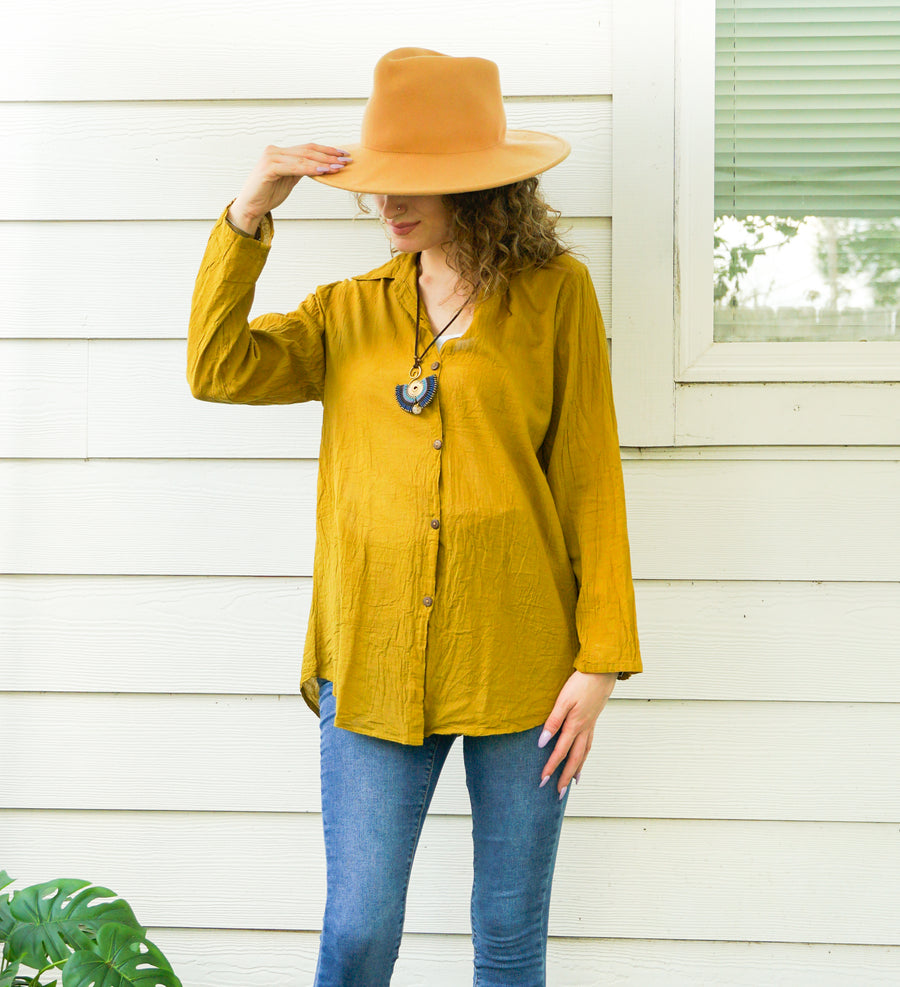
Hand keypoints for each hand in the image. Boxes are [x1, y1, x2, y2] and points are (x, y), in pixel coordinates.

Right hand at [230, 142, 352, 227]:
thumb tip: (320, 166)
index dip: (327, 151)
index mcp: (281, 152)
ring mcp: (271, 158)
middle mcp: (275, 151)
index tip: (343, 155)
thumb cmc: (268, 194)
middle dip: (329, 155)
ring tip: (338, 167)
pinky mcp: (268, 169)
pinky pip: (294, 168)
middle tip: (346, 159)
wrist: (251, 207)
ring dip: (323, 163)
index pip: (308, 148)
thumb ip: (301, 170)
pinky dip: (309, 169)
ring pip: (302, 158)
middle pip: (307, 151)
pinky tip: (322, 172)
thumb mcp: (289, 180)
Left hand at [538, 669, 617, 795]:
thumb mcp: (563, 700)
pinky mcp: (593, 720)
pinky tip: (582, 758)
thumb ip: (553, 721)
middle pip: (574, 758)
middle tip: (558, 793)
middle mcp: (584, 729)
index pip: (560, 752)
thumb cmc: (581, 683)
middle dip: (565, 776)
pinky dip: (585, 755)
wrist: (602, 672)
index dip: (551, 767)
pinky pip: (589, 744)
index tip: (543, 780)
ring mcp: (590, 726)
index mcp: (575, 726)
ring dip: (577, 769)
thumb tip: (543, 742)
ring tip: (572, 783)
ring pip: (584, 753)